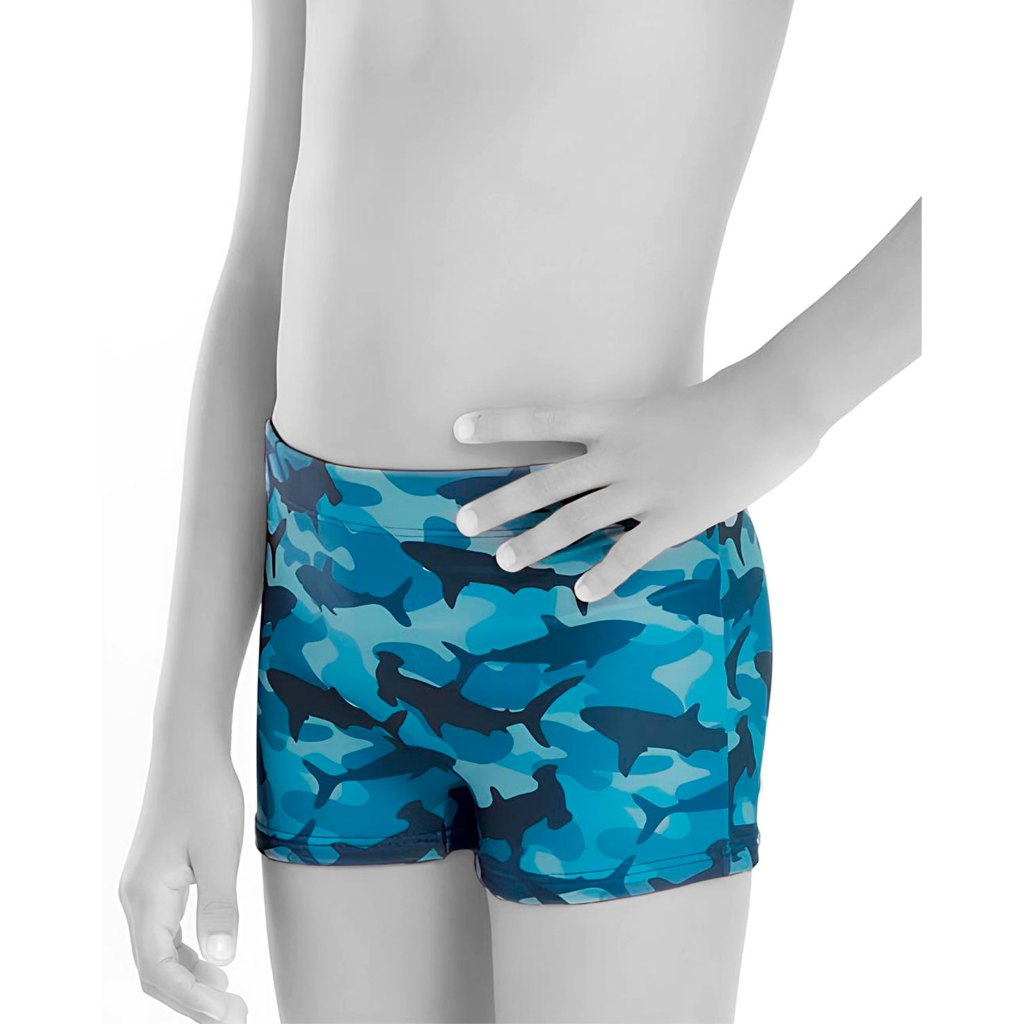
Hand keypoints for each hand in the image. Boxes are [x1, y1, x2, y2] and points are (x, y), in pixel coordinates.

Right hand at [119, 754, 246, 1021]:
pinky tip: (213, 964)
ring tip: (228, 998)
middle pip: (153, 971)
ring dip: (188, 981)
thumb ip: (219, 906)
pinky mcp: (156, 880)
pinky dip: (185, 958)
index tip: (228, 1014)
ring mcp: (143, 890)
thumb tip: (222, 961)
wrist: (189, 750)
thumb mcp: (220, 850)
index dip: (192, 999)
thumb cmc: (206, 793)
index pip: (158, 968)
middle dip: (191, 999)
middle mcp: (136, 899)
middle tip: (236, 1015)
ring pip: (156, 955)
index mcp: (146, 896)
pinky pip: (163, 935)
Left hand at [452, 364, 819, 602]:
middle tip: (462, 521)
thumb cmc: (725, 403)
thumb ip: (636, 431)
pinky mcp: (674, 518)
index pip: (542, 419)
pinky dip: (604, 575)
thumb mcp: (665, 408)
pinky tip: (583, 594)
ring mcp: (644, 487)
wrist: (772, 407)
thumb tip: (616, 453)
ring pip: (575, 521)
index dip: (497, 424)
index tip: (456, 428)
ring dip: (537, 543)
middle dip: (501, 502)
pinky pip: (629, 554)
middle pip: (545, 481)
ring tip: (505, 561)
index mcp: (615, 419)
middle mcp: (619, 453)